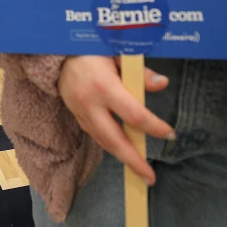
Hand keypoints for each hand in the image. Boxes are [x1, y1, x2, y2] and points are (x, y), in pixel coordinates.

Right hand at [58, 56, 173, 186]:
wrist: (56, 52)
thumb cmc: (92, 49)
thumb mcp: (118, 53)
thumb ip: (140, 72)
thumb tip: (162, 84)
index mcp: (103, 85)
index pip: (133, 114)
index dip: (153, 127)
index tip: (170, 134)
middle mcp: (90, 104)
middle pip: (114, 140)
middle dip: (133, 160)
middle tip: (150, 178)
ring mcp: (80, 112)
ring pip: (103, 142)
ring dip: (122, 157)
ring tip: (140, 170)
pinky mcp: (76, 116)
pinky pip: (96, 135)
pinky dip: (111, 145)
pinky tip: (123, 150)